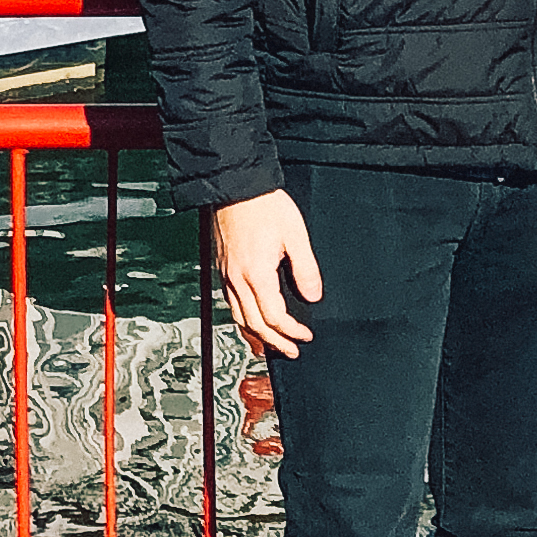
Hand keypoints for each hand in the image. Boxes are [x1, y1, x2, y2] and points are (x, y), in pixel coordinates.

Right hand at [212, 190, 323, 356]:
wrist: (235, 185)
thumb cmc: (264, 205)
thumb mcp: (295, 235)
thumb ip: (306, 269)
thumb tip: (313, 296)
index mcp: (257, 274)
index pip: (274, 317)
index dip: (292, 331)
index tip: (306, 335)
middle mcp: (238, 279)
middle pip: (254, 324)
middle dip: (274, 342)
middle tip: (291, 351)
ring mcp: (227, 274)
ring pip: (238, 316)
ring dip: (256, 335)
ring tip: (271, 344)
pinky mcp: (223, 267)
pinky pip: (230, 303)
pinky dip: (243, 318)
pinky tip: (251, 318)